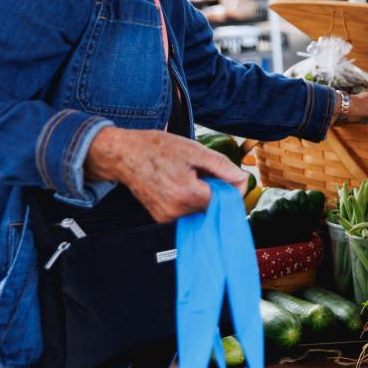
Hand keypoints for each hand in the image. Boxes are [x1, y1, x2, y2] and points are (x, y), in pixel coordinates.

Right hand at [84, 127, 247, 222]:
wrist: (124, 155)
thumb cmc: (156, 149)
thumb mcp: (195, 150)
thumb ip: (222, 167)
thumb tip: (243, 179)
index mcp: (187, 193)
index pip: (225, 201)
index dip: (232, 187)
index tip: (227, 174)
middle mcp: (176, 210)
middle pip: (213, 205)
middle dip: (216, 188)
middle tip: (203, 169)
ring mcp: (167, 217)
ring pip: (201, 209)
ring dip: (202, 194)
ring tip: (188, 175)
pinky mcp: (162, 218)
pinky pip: (187, 211)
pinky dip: (190, 199)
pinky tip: (179, 183)